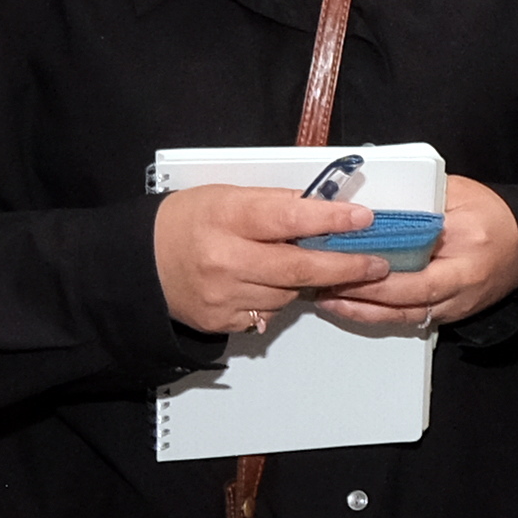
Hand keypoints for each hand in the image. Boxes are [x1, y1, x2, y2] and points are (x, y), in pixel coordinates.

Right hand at [155, 185, 402, 333]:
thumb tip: (324, 205)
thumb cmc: (186, 222)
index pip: (288, 217)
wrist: (141, 264)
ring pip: (288, 292)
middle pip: (298, 266)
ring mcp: (223, 295)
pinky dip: (279, 298)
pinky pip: (269, 312)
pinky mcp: (222, 321)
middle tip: (376, 264)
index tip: (363, 218)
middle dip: (345, 266)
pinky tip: (267, 282)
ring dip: (307, 281)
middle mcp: (224, 258)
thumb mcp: (227, 195)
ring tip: (305, 264)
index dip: (331, 220)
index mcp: (226, 216)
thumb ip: (275, 202)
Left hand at [334, 175, 517, 327]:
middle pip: (407, 297)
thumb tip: (376, 201)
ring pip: (404, 316)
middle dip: (362, 293)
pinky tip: (351, 307)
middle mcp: (463, 281)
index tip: (345, 259)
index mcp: (467, 242)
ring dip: (363, 310)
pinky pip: (410, 319)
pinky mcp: (450, 315)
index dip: (379, 268)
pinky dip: (378, 315)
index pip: (419, 261)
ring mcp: (457, 304)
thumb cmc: (494, 216)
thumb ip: (422, 197)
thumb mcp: (460, 193)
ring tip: (327, 299)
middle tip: (325, 282)